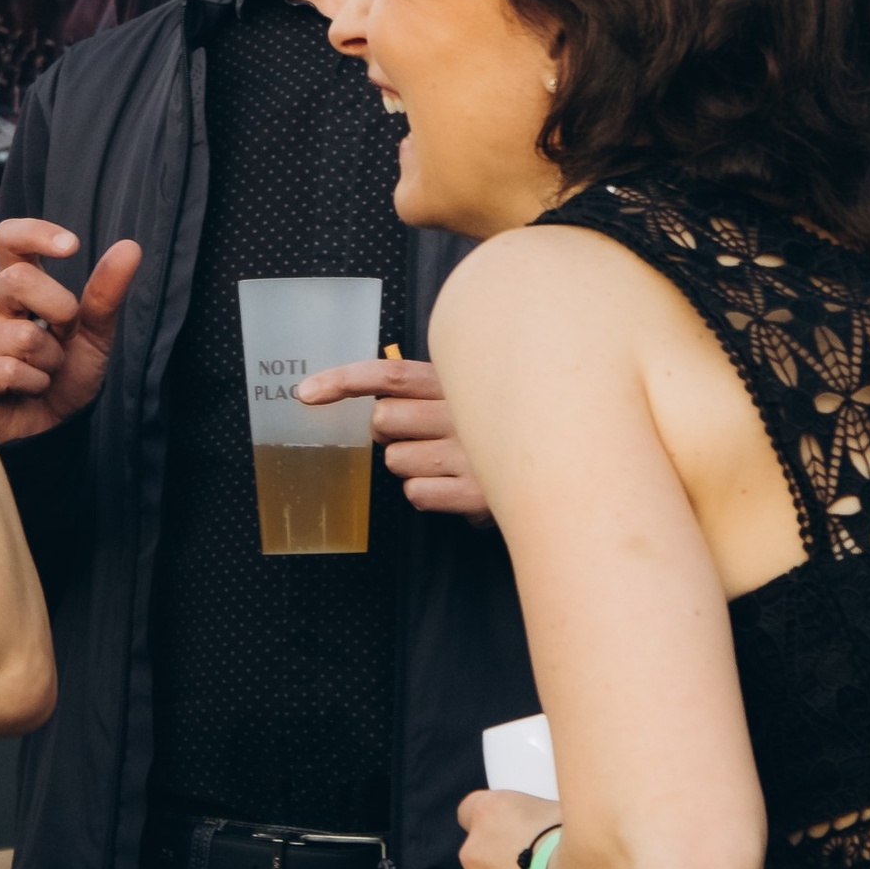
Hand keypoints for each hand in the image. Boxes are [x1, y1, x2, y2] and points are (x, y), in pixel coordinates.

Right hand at [0, 219, 142, 441]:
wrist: (48, 430)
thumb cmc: (64, 377)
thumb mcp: (93, 334)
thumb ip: (105, 293)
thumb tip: (131, 246)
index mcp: (17, 287)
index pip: (10, 239)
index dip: (36, 233)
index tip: (71, 245)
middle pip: (18, 279)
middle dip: (60, 308)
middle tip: (65, 335)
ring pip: (22, 336)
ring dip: (50, 361)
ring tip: (43, 372)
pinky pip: (9, 370)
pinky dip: (33, 384)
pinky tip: (25, 390)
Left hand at [300, 356, 488, 518]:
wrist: (564, 467)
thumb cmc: (498, 428)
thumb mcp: (467, 395)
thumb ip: (425, 391)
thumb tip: (371, 404)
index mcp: (458, 381)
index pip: (388, 374)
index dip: (341, 380)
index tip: (305, 392)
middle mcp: (464, 413)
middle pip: (382, 421)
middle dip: (388, 433)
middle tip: (418, 435)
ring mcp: (472, 454)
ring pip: (396, 461)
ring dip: (411, 465)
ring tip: (447, 462)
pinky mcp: (477, 494)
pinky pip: (416, 493)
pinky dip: (428, 493)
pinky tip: (456, 486)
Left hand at [459, 786, 561, 868]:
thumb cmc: (582, 840)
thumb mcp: (565, 807)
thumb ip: (546, 815)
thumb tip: (558, 821)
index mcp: (489, 814)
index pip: (471, 811)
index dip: (493, 824)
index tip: (512, 832)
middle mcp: (473, 853)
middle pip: (482, 859)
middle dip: (507, 867)